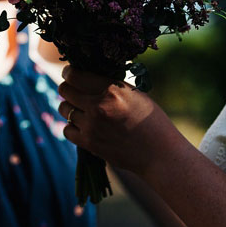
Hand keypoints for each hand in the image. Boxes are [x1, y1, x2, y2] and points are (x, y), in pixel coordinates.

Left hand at [57, 65, 172, 175]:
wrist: (160, 154)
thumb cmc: (151, 121)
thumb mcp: (134, 94)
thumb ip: (109, 84)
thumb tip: (85, 74)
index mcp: (113, 90)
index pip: (75, 75)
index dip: (69, 72)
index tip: (71, 73)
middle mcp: (98, 106)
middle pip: (65, 90)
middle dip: (68, 87)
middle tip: (74, 90)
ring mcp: (92, 126)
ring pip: (64, 109)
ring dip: (70, 107)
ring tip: (82, 109)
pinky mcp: (89, 143)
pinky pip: (67, 129)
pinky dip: (72, 126)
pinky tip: (84, 125)